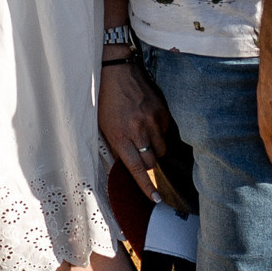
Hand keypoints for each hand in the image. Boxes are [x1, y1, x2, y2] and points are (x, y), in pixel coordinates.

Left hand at [99, 57, 185, 200]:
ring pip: (161, 150)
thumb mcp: (104, 126)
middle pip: (150, 162)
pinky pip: (166, 133)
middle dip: (147, 163)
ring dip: (154, 149)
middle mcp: (137, 130)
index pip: (136, 168)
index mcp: (120, 136)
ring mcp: (152, 121)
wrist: (118, 71)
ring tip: (144, 135)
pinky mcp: (162, 112)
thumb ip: (118, 146)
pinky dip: (160, 132)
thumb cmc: (107, 100)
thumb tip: (130, 164)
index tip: (156, 199)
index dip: (147, 186)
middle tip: (140, 152)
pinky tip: (149, 121)